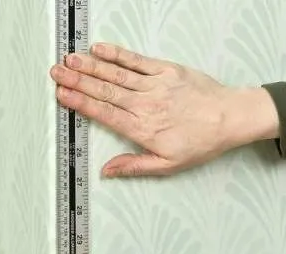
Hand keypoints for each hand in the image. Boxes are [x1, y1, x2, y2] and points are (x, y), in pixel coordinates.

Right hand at [49, 43, 279, 177]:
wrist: (230, 118)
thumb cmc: (201, 143)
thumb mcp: (167, 165)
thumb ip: (134, 166)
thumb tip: (107, 171)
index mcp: (142, 129)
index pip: (104, 113)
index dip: (80, 103)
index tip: (62, 95)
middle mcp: (144, 105)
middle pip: (104, 90)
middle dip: (77, 81)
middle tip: (55, 73)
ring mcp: (155, 85)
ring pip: (116, 74)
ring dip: (90, 66)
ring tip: (69, 60)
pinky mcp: (166, 70)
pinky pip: (136, 60)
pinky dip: (117, 54)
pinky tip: (99, 49)